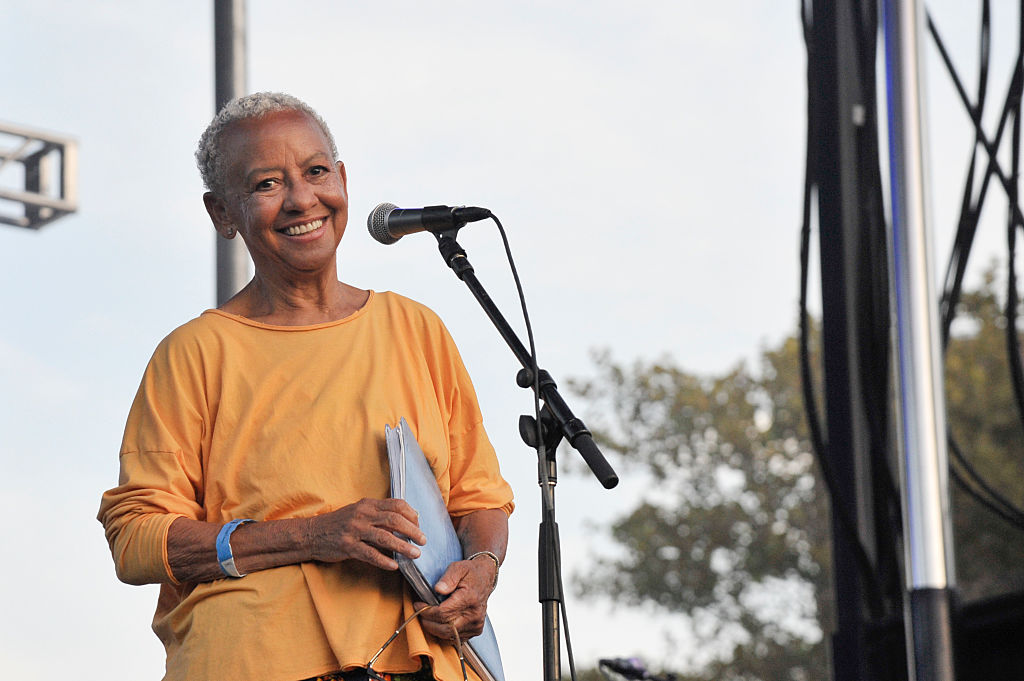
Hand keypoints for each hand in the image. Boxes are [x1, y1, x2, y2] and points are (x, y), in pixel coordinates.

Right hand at [308, 498, 425, 569]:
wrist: (312, 533)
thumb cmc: (340, 523)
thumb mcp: (359, 512)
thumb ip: (379, 514)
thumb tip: (406, 521)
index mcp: (368, 504)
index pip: (396, 504)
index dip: (412, 515)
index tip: (419, 525)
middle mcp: (362, 515)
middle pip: (394, 520)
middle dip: (413, 531)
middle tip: (423, 541)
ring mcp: (354, 530)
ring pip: (385, 537)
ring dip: (403, 546)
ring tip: (415, 554)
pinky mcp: (348, 546)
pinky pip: (370, 554)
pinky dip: (384, 560)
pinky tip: (394, 565)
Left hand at [415, 555, 497, 641]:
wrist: (485, 578)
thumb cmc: (470, 573)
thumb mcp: (458, 568)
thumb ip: (448, 578)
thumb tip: (438, 589)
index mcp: (470, 598)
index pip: (443, 613)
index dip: (427, 611)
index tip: (418, 605)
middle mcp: (474, 615)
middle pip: (445, 628)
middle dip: (428, 623)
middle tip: (420, 613)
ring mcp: (476, 624)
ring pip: (449, 636)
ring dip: (435, 629)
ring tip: (428, 617)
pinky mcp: (475, 630)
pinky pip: (456, 639)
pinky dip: (445, 633)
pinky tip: (440, 623)